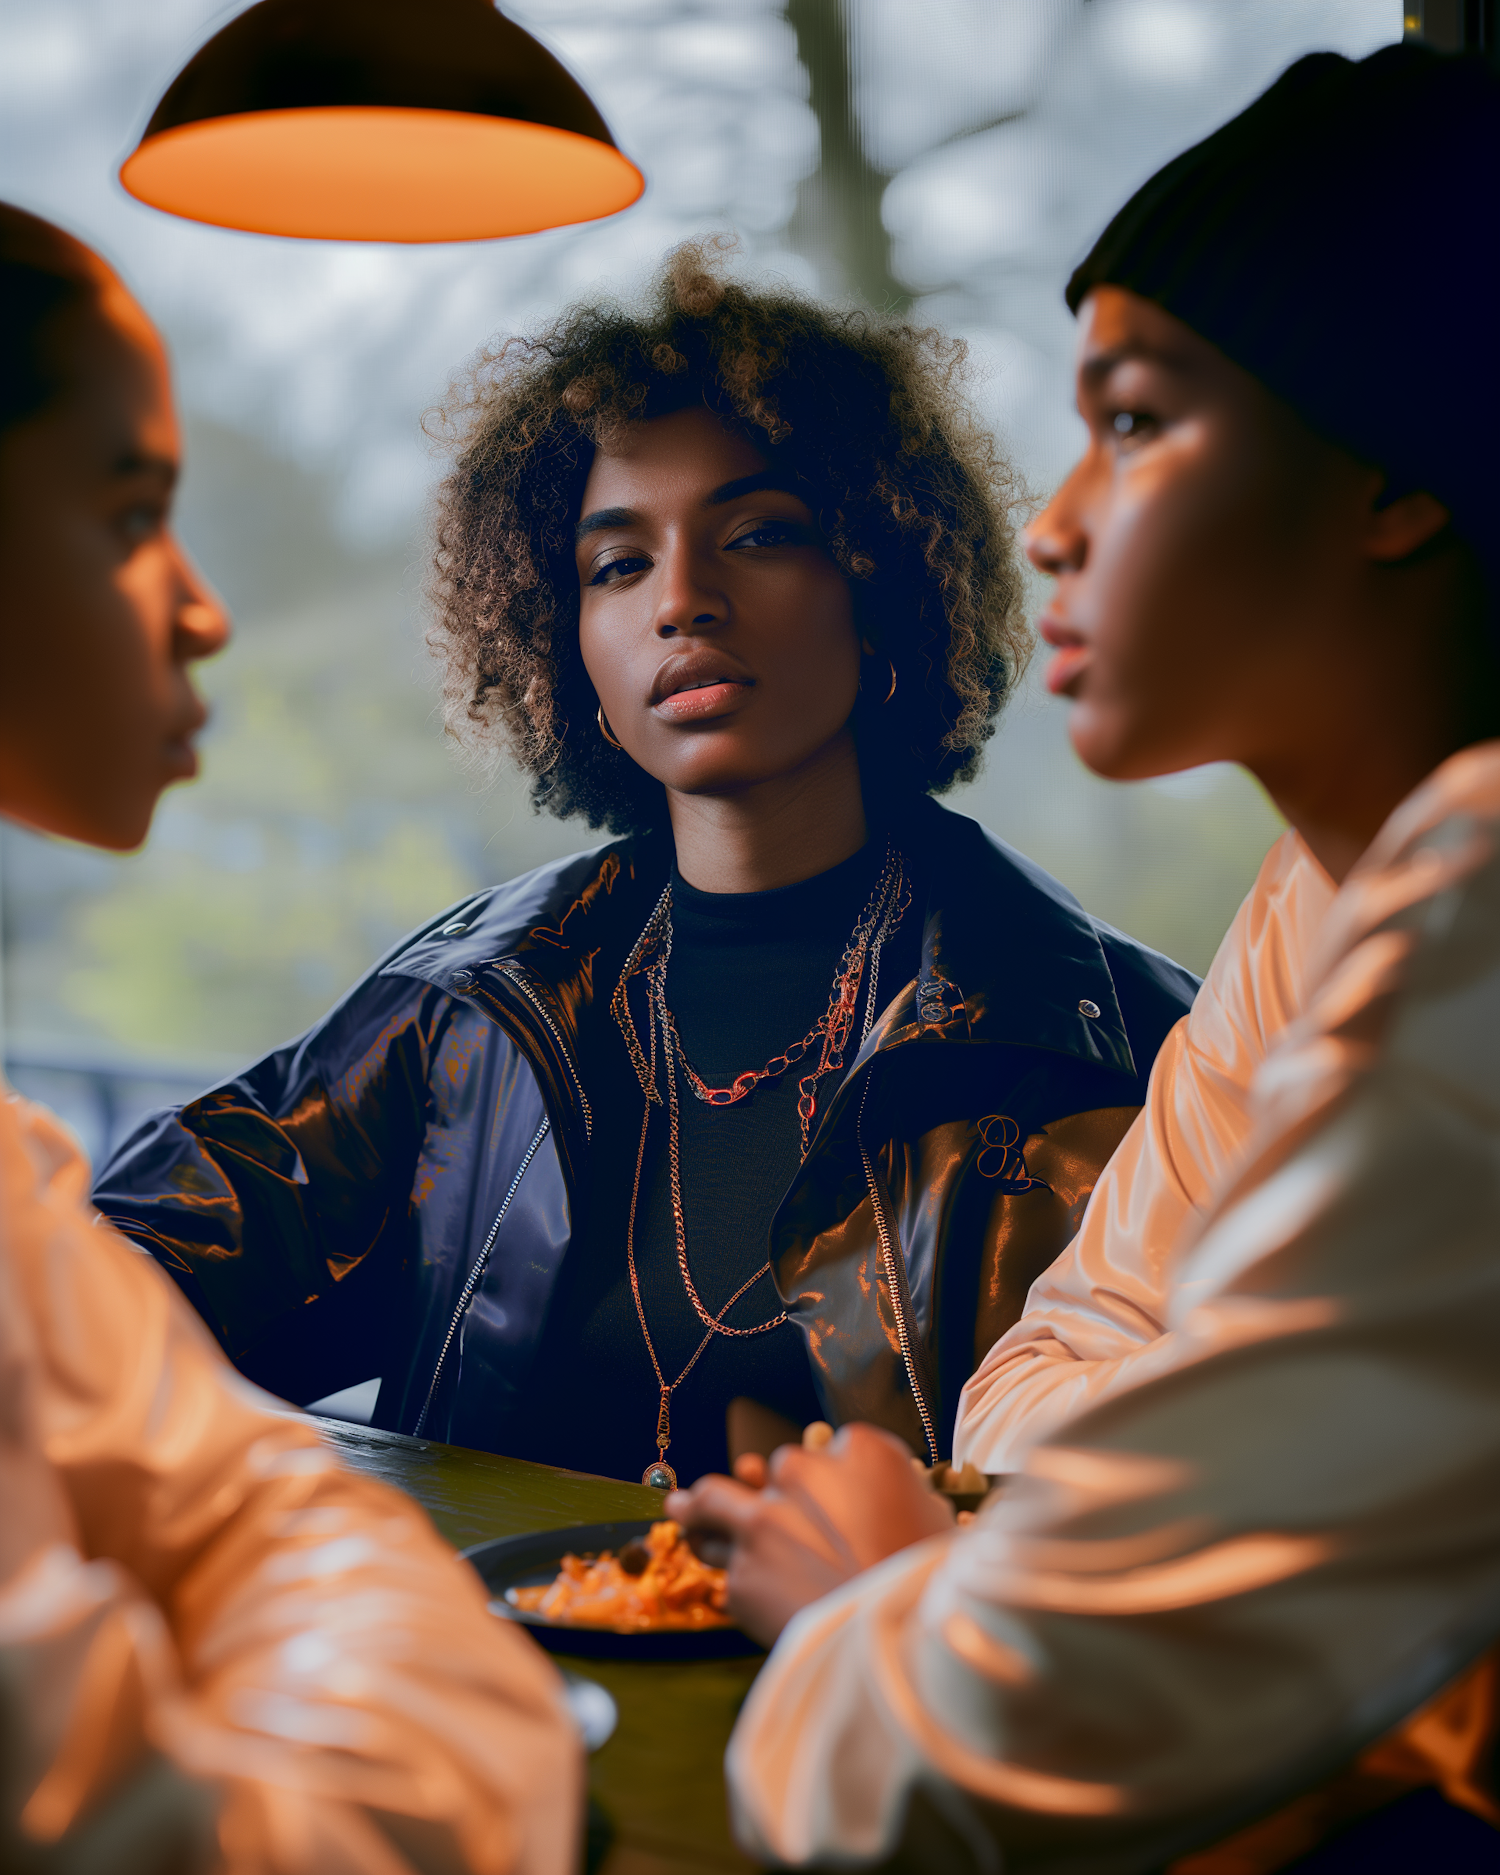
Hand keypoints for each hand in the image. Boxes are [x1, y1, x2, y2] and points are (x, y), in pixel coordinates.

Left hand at [667, 1424, 954, 1646]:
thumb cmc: (931, 1580)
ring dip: (697, 1510)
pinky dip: (735, 1579)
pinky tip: (733, 1586)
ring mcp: (764, 1521)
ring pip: (712, 1504)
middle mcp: (802, 1473)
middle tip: (732, 1492)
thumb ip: (886, 1495)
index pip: (825, 1453)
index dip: (820, 1480)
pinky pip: (730, 1571)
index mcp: (860, 1450)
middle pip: (765, 1470)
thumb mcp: (930, 1516)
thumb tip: (864, 1503)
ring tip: (680, 1509)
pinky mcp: (743, 1576)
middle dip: (757, 1488)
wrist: (904, 1640)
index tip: (815, 1498)